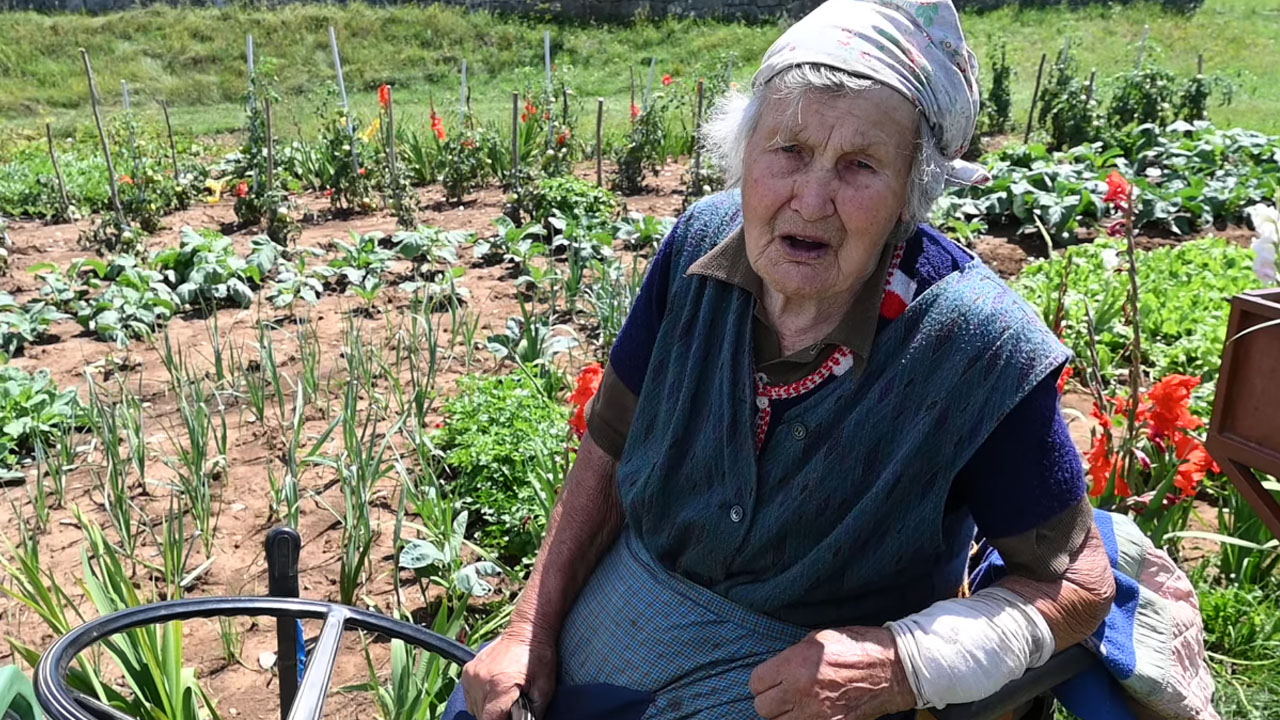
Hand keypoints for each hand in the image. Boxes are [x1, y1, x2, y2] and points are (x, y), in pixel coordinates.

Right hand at [461, 632, 556, 719]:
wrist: (527, 629)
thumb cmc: (539, 657)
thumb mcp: (544, 688)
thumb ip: (534, 712)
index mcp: (498, 686)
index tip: (510, 717)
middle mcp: (480, 680)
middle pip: (482, 716)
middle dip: (497, 717)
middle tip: (512, 707)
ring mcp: (472, 674)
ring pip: (474, 708)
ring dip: (487, 709)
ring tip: (504, 698)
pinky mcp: (468, 670)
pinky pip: (470, 696)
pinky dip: (481, 699)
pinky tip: (495, 691)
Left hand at [748, 626, 915, 719]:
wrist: (893, 668)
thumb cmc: (857, 647)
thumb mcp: (818, 639)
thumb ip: (792, 655)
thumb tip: (777, 668)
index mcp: (796, 664)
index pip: (756, 683)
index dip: (762, 681)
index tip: (770, 680)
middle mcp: (801, 691)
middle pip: (763, 708)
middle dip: (770, 700)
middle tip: (782, 694)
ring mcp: (817, 714)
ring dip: (784, 715)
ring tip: (796, 705)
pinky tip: (811, 714)